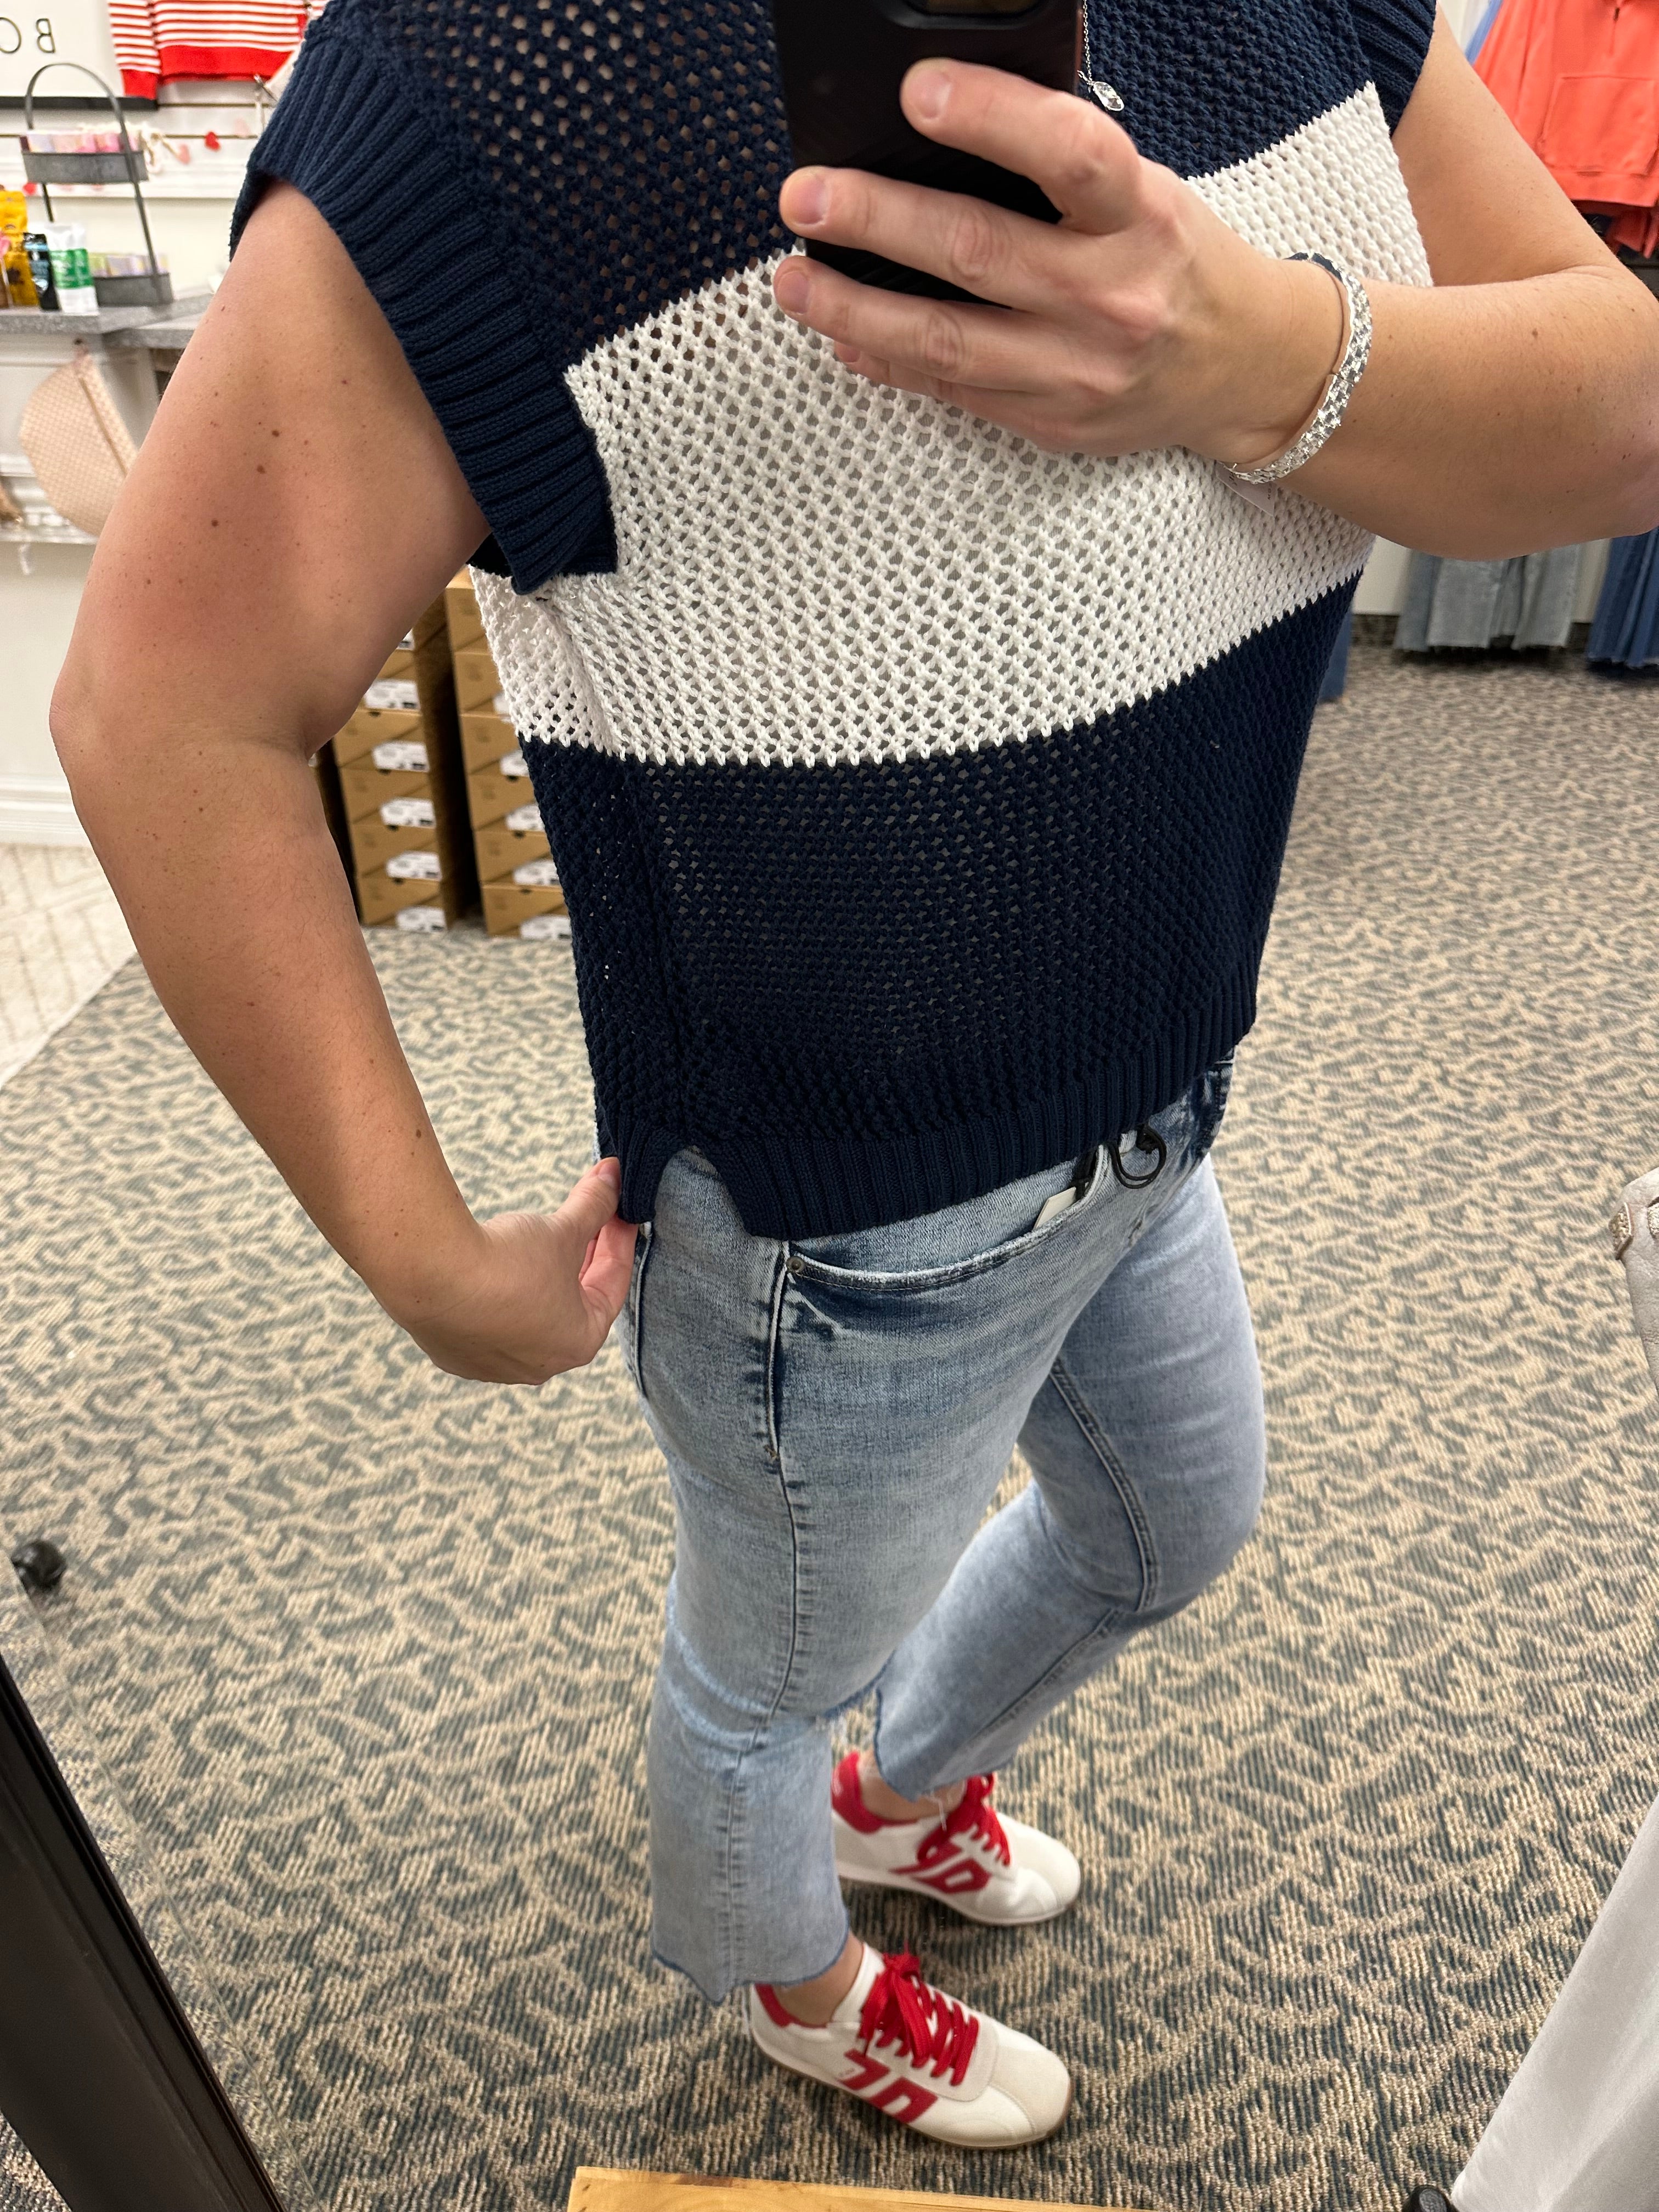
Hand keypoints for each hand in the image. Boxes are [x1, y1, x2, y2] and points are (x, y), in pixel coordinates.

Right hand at [384, 1157, 638, 1383]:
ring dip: (543, 1277)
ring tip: (543, 1239)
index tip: (617, 1211)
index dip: (618, 1240)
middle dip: (583, 1257)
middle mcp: (540, 1365)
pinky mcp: (455, 1353)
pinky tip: (497, 1269)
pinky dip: (501, 1294)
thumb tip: (612, 1177)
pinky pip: (489, 1322)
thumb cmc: (506, 1263)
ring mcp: (493, 1364)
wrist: (429, 1276)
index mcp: (578, 1342)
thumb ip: (593, 1205)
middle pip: (574, 1302)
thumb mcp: (561, 1229)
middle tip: (589, 1220)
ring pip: (532, 1315)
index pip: (612, 1285)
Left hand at [771, 59, 1344, 469]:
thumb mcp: (1143, 193)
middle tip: (807, 196)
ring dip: (855, 309)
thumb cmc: (1175, 264)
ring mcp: (1076, 370)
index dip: (991, 119)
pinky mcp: (1050, 421)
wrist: (1240, 369)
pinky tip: (842, 335)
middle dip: (877, 220)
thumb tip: (951, 115)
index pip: (1068, 154)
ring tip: (794, 279)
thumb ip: (1062, 164)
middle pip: (977, 252)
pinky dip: (887, 361)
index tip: (922, 91)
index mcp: (1141, 218)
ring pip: (945, 341)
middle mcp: (1111, 298)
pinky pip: (951, 390)